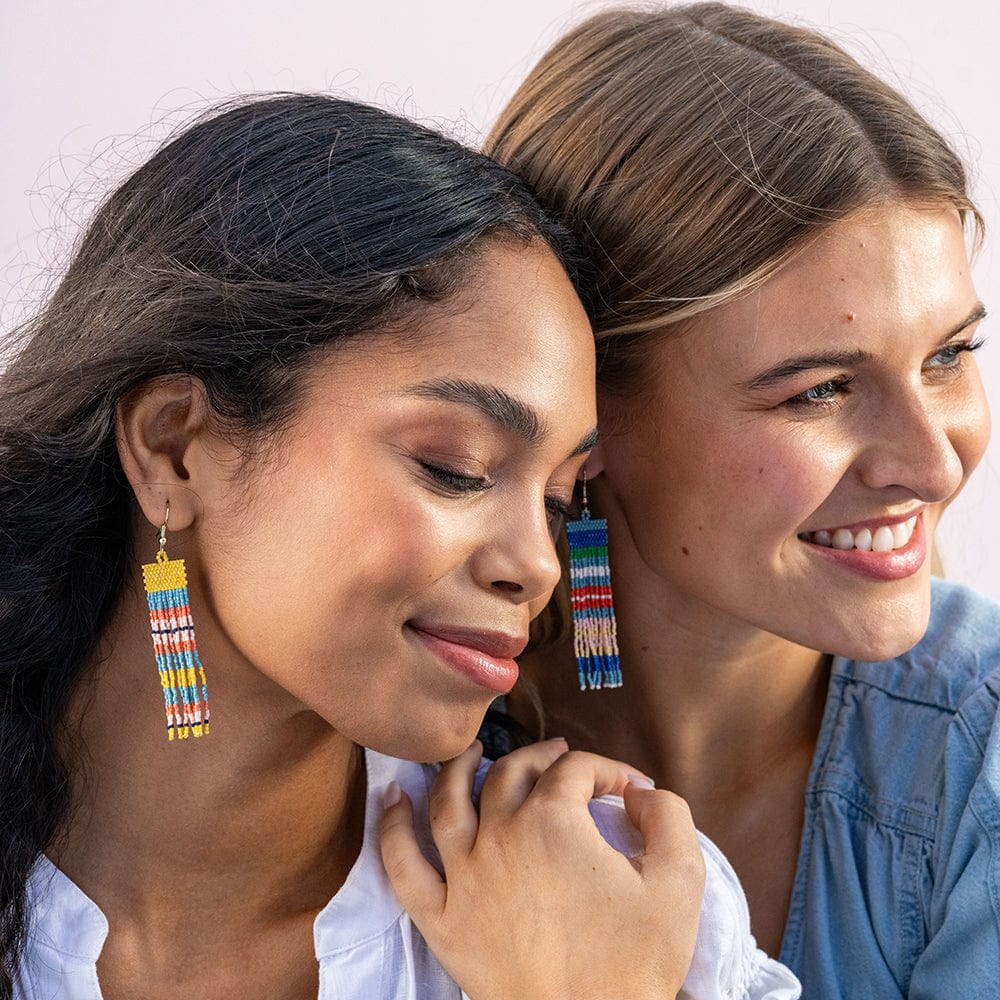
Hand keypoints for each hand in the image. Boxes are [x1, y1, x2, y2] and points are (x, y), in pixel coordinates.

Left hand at [380, 740, 704, 999]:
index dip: (607, 770)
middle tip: (561, 759)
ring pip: (449, 800)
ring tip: (473, 753)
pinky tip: (392, 798)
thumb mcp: (680, 883)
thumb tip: (639, 791)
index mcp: (553, 822)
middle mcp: (499, 836)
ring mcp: (462, 876)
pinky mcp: (439, 919)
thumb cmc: (633, 964)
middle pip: (512, 771)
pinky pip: (402, 864)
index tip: (628, 789)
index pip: (577, 770)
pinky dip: (393, 826)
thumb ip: (668, 816)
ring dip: (460, 767)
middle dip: (542, 756)